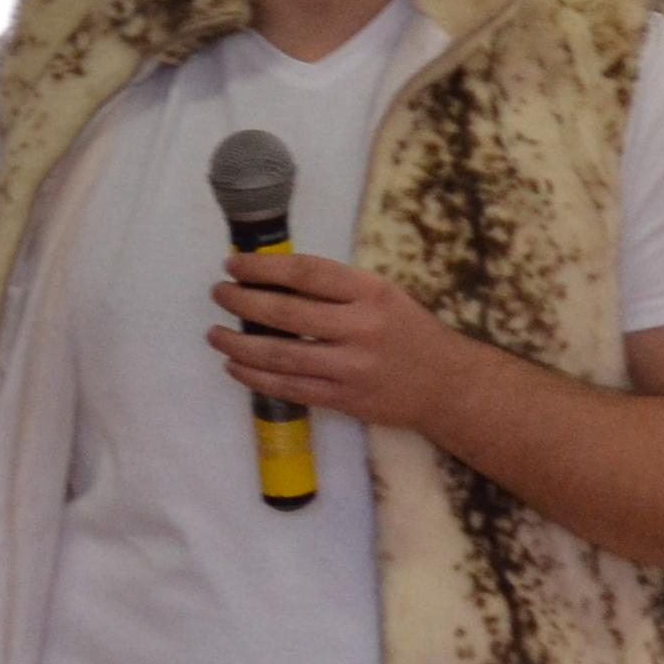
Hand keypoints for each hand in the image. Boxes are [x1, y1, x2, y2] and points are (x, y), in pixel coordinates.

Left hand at [209, 250, 484, 438]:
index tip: (232, 264)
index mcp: (371, 293)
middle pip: (285, 313)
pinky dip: (255, 378)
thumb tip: (269, 275)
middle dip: (241, 302)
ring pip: (280, 355)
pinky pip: (289, 388)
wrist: (448, 384)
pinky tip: (235, 366)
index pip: (305, 273)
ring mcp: (352, 367)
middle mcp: (361, 328)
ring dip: (238, 344)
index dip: (261, 267)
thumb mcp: (381, 295)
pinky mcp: (345, 399)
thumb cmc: (406, 330)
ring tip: (215, 333)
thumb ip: (335, 287)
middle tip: (218, 294)